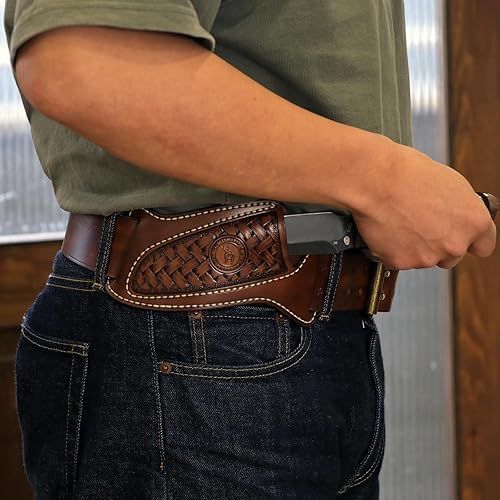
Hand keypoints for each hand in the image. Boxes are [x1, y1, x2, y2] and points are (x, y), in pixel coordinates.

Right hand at [351, 144, 496, 269]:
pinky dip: (391, 249)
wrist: (376, 181)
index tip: (459, 236)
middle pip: (451, 256)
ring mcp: (427, 257)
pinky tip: (387, 229)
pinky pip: (397, 259)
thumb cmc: (408, 174)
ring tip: (399, 221)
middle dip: (438, 245)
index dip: (468, 240)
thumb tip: (453, 214)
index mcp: (474, 222)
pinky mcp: (400, 262)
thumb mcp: (449, 183)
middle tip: (420, 225)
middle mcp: (454, 244)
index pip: (483, 245)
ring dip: (413, 246)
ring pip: (423, 258)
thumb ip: (458, 208)